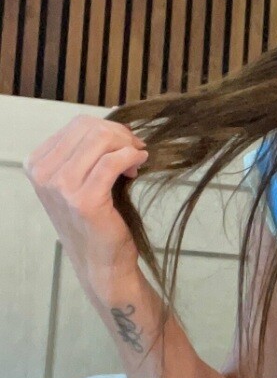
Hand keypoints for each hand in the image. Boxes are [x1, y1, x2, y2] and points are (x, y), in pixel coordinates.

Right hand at [22, 115, 148, 284]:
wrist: (100, 262)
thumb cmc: (94, 220)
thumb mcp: (78, 180)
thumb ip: (86, 150)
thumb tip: (114, 116)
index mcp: (36, 165)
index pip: (77, 125)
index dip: (107, 129)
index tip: (123, 146)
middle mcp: (43, 174)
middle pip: (89, 128)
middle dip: (120, 135)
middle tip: (136, 150)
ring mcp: (61, 187)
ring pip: (101, 140)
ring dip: (127, 145)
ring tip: (136, 161)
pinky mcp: (84, 200)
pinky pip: (113, 161)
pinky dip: (131, 157)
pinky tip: (139, 165)